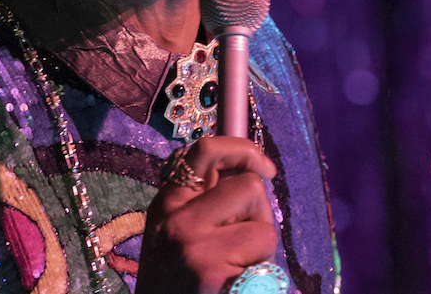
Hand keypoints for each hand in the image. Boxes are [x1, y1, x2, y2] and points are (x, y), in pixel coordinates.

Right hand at [135, 137, 278, 293]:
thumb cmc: (182, 288)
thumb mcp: (180, 239)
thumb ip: (206, 204)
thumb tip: (251, 171)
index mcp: (166, 204)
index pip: (203, 152)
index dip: (242, 150)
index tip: (264, 167)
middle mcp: (173, 216)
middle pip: (246, 183)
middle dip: (260, 212)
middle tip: (246, 245)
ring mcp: (190, 239)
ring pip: (259, 215)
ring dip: (261, 241)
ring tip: (238, 267)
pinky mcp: (210, 264)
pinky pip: (262, 244)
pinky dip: (262, 264)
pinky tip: (238, 282)